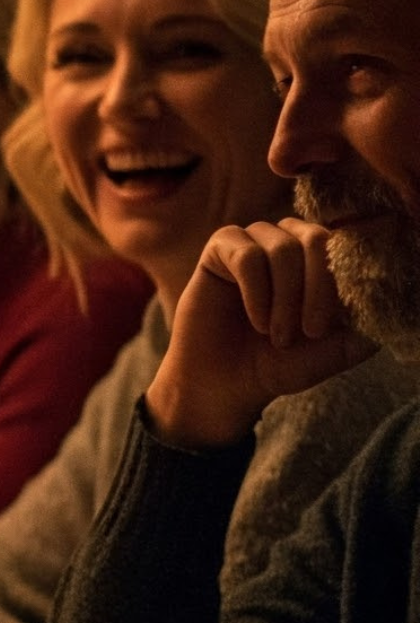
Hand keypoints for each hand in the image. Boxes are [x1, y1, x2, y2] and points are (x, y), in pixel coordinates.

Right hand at [147, 219, 376, 449]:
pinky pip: (247, 255)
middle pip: (319, 238)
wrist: (227, 383)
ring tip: (277, 335)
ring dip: (285, 298)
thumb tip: (404, 295)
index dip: (352, 268)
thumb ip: (371, 320)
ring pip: (283, 248)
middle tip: (311, 331)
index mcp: (323, 258)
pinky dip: (256, 292)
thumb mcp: (340, 348)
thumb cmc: (281, 363)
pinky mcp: (221, 248)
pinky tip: (256, 320)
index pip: (350, 239)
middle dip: (319, 289)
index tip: (345, 311)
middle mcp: (292, 241)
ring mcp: (256, 241)